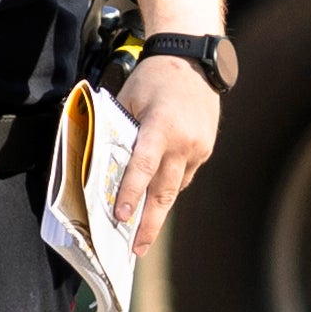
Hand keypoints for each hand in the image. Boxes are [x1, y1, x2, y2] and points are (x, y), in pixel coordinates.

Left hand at [110, 52, 227, 240]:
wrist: (195, 61)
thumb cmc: (154, 78)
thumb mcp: (128, 99)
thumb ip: (119, 131)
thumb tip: (105, 166)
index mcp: (162, 126)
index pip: (143, 166)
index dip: (130, 193)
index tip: (120, 217)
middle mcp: (184, 141)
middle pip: (164, 190)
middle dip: (149, 223)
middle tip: (136, 250)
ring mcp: (198, 147)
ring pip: (174, 187)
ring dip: (158, 211)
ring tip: (143, 236)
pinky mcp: (205, 149)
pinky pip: (184, 175)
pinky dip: (169, 187)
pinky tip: (156, 200)